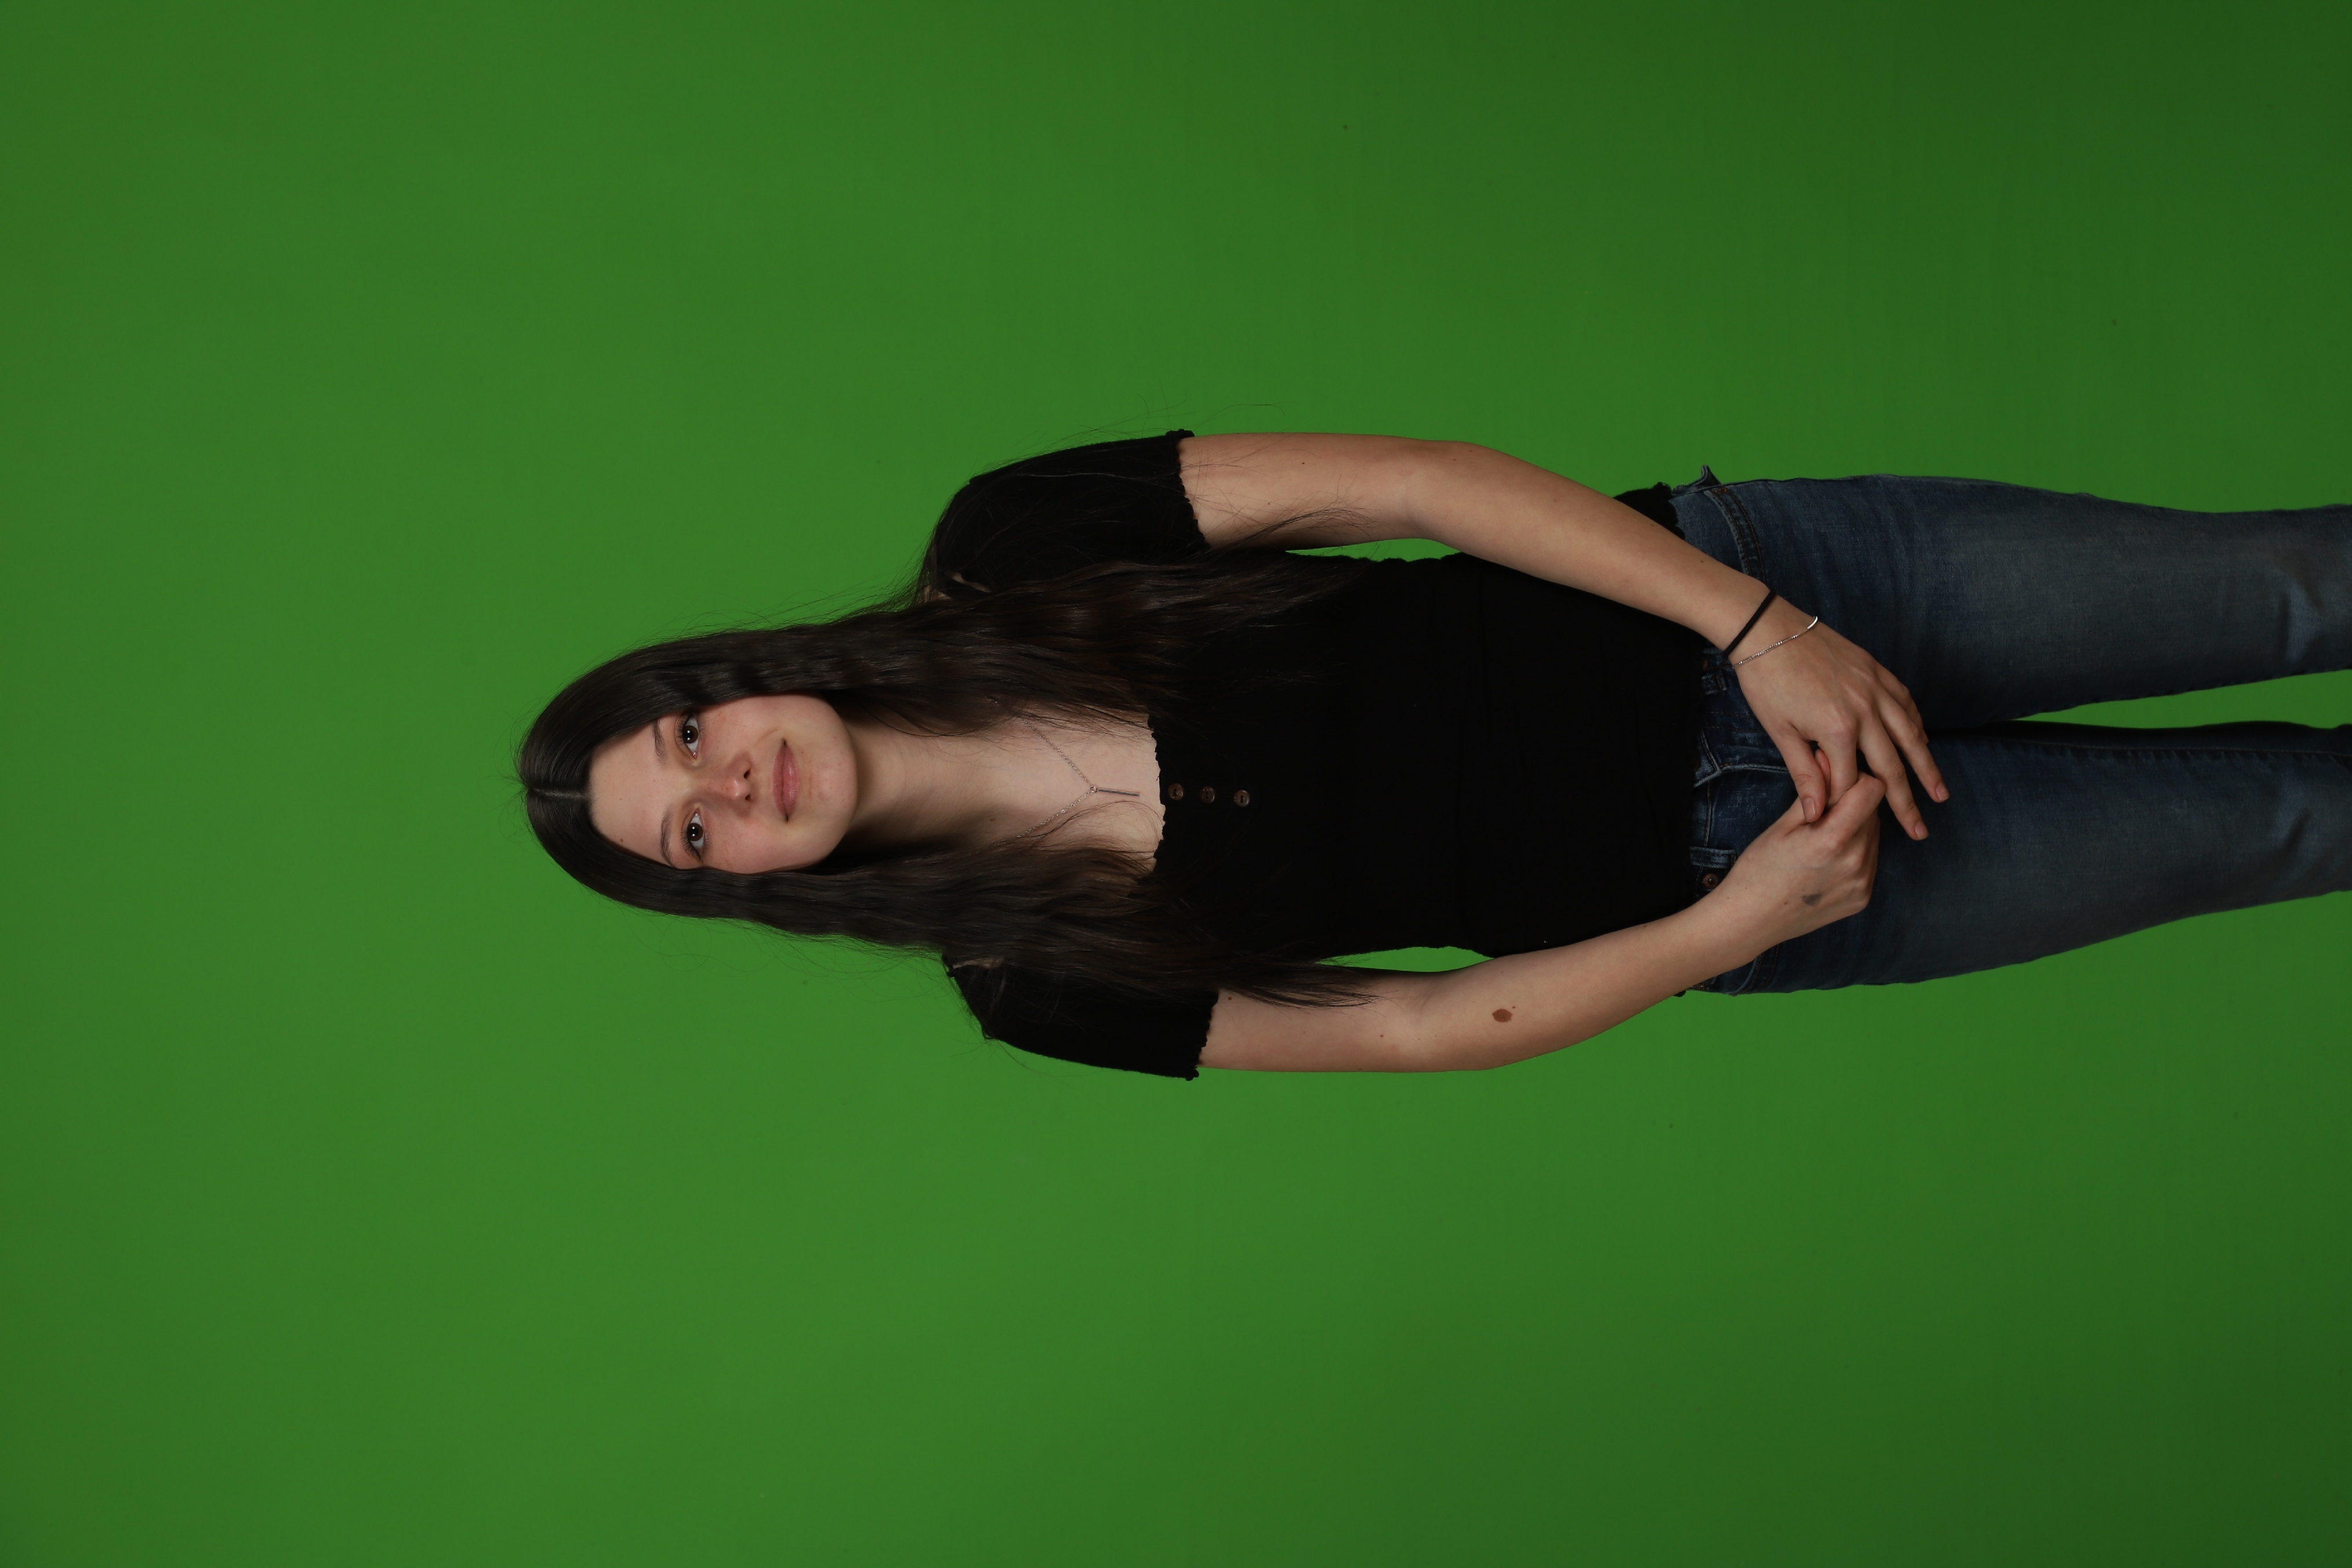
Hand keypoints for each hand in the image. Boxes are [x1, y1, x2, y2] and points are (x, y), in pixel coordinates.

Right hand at [1712, 773, 1883, 947]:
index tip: (1832, 785)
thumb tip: (1827, 756)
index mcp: (1832, 840)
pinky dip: (1855, 852)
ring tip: (1821, 840)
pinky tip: (1826, 861)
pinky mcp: (1863, 898)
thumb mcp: (1781, 825)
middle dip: (1853, 804)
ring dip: (1856, 828)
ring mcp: (1862, 884)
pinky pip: (1870, 860)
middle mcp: (1856, 863)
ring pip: (1874, 835)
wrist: (1750, 921)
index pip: (1873, 789)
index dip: (1853, 780)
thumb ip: (1813, 791)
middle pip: (1874, 811)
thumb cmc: (1758, 870)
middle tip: (1821, 813)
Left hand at [1731, 604, 1948, 838]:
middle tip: (1920, 830)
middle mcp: (1865, 711)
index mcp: (1837, 730)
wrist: (1769, 629)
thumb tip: (1816, 814)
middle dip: (1906, 802)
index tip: (1855, 825)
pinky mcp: (1876, 671)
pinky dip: (1917, 725)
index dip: (1851, 805)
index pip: (1852, 781)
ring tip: (1939, 793)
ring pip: (1910, 735)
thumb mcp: (1780, 732)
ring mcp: (1875, 689)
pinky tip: (1923, 741)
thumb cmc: (1768, 682)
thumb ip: (1804, 774)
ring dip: (1927, 767)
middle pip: (1892, 767)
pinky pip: (1905, 703)